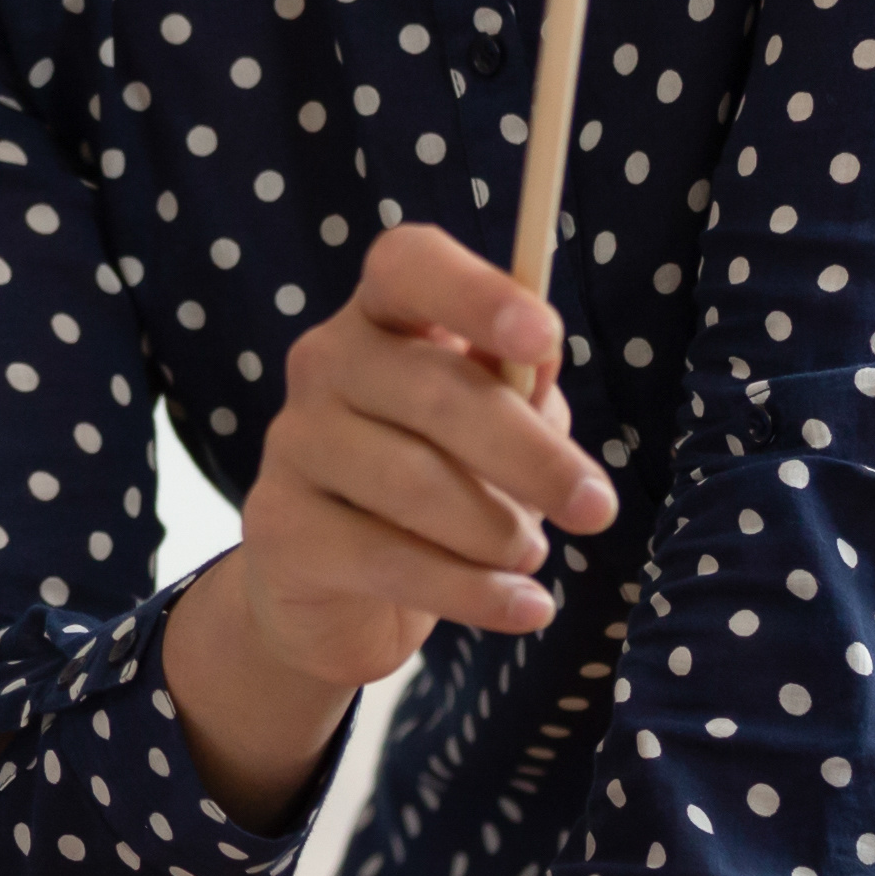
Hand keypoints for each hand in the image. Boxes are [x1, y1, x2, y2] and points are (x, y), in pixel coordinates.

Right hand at [164, 224, 614, 821]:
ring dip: (497, 530)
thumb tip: (540, 361)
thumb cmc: (435, 487)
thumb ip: (519, 390)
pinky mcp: (277, 526)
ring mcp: (292, 441)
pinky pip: (388, 559)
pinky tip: (525, 609)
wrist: (335, 595)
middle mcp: (325, 361)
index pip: (409, 266)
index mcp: (383, 317)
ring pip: (414, 482)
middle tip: (596, 508)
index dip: (475, 294)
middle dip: (529, 455)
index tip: (546, 337)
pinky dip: (473, 591)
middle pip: (435, 390)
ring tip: (533, 556)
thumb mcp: (493, 432)